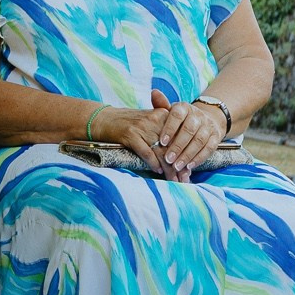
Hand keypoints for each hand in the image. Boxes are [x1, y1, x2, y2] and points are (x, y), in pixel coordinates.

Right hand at [91, 92, 220, 180]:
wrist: (105, 119)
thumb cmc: (130, 124)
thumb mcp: (150, 121)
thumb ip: (166, 133)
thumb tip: (182, 155)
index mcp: (162, 114)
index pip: (179, 136)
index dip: (186, 154)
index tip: (189, 170)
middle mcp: (154, 119)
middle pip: (171, 145)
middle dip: (178, 165)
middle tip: (184, 179)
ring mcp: (142, 127)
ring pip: (161, 151)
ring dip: (168, 168)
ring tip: (174, 180)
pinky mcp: (130, 134)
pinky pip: (145, 151)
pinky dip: (153, 162)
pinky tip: (158, 171)